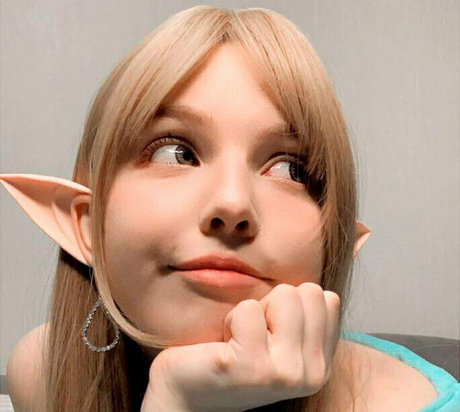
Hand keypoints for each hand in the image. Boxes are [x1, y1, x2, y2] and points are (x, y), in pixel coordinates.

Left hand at [141, 282, 340, 411]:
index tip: (270, 329)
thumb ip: (304, 318)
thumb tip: (317, 289)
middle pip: (309, 292)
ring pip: (285, 295)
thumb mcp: (280, 339)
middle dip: (274, 302)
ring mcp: (284, 373)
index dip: (290, 304)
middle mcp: (311, 374)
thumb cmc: (232, 354)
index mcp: (321, 365)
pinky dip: (231, 318)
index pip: (327, 299)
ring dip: (253, 309)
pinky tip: (223, 345)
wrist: (186, 392)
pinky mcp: (251, 367)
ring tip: (239, 338)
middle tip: (252, 332)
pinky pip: (248, 309)